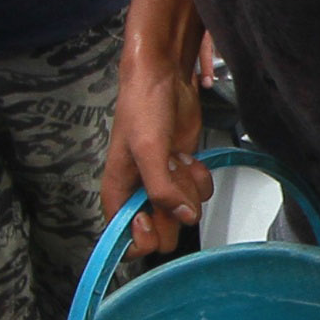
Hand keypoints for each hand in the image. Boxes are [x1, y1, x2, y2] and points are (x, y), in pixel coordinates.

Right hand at [101, 48, 208, 259]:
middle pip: (162, 231)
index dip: (142, 237)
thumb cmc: (142, 107)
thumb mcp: (148, 149)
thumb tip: (181, 217)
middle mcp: (140, 193)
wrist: (164, 78)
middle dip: (173, 208)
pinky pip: (198, 192)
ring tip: (176, 160)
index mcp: (119, 193)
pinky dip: (199, 176)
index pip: (126, 241)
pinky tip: (187, 156)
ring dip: (188, 187)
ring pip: (185, 211)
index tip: (151, 216)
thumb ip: (162, 190)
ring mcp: (164, 183)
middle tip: (169, 179)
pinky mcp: (182, 172)